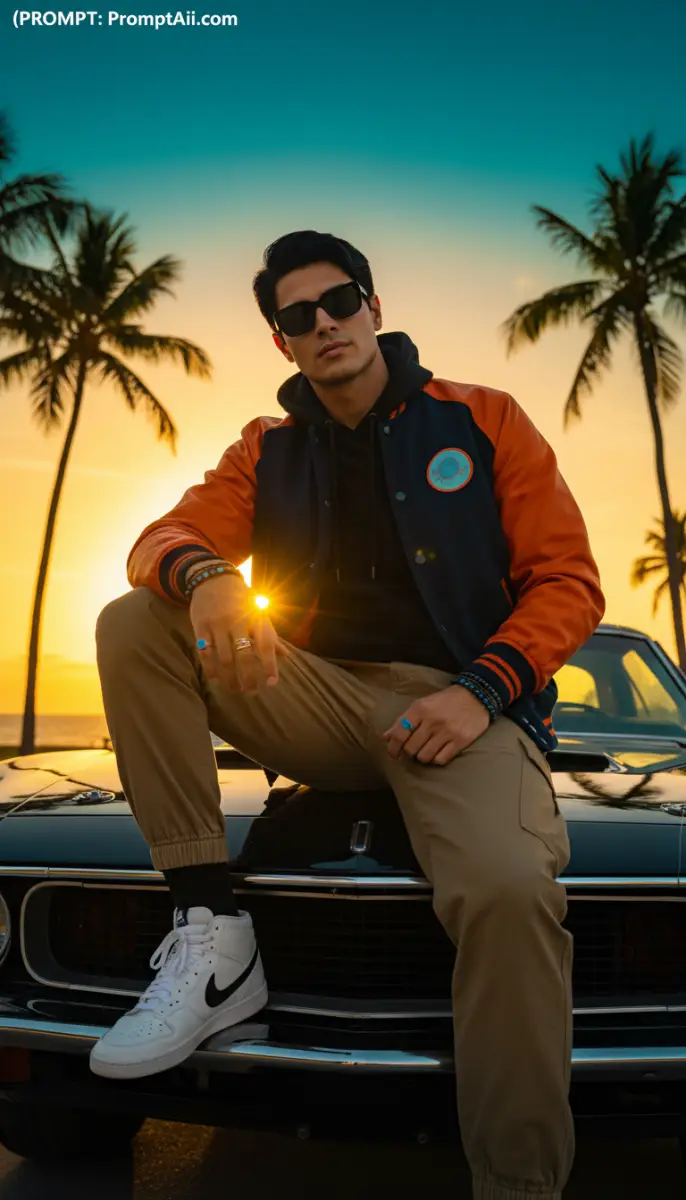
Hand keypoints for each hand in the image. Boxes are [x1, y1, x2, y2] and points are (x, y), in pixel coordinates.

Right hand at [190, 573, 288, 693]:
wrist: (213, 577)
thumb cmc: (241, 598)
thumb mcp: (259, 612)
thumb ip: (271, 635)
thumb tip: (286, 656)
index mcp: (255, 618)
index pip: (265, 645)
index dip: (270, 665)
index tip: (272, 684)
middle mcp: (237, 621)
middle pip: (244, 656)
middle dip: (249, 678)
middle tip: (252, 692)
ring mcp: (217, 624)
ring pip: (224, 658)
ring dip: (230, 678)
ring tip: (235, 689)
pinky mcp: (200, 626)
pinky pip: (205, 652)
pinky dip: (210, 669)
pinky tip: (216, 680)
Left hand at [382, 686, 490, 765]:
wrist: (476, 696)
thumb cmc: (445, 701)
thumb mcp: (422, 705)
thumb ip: (402, 720)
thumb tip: (385, 737)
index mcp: (420, 709)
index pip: (399, 734)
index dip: (393, 748)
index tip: (393, 754)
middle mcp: (432, 720)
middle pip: (411, 748)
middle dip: (409, 751)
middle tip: (414, 748)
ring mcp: (447, 731)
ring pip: (424, 757)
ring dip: (423, 756)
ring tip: (427, 749)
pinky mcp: (460, 741)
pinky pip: (440, 760)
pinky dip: (436, 759)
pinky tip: (438, 752)